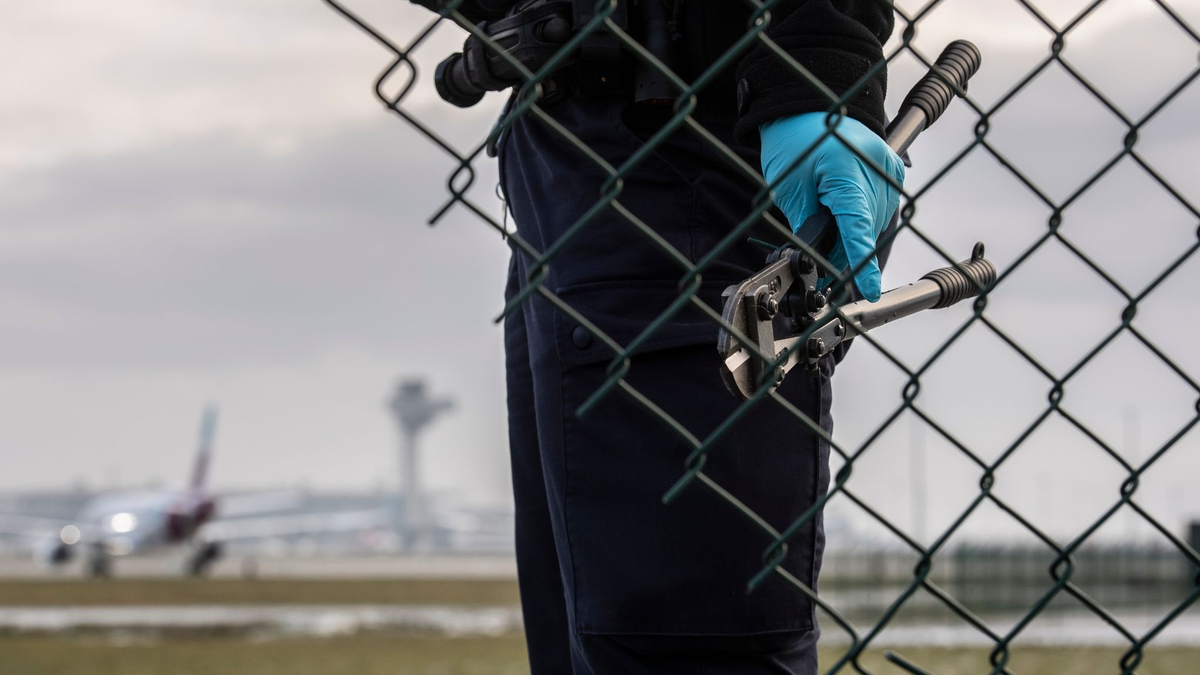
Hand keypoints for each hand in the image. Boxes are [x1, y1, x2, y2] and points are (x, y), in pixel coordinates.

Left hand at [760, 112, 904, 301]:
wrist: (806, 109)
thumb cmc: (793, 144)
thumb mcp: (790, 191)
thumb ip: (809, 227)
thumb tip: (819, 261)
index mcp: (846, 172)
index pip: (858, 228)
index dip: (862, 263)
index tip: (870, 289)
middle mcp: (875, 167)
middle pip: (866, 228)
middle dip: (844, 251)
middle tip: (821, 264)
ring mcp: (889, 166)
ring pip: (876, 221)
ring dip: (856, 234)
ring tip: (829, 231)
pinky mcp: (894, 167)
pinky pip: (883, 206)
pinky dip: (865, 217)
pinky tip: (846, 213)